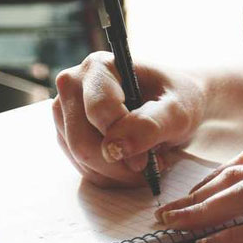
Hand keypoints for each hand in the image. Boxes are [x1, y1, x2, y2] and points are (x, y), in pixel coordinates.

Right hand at [52, 52, 205, 187]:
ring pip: (81, 159)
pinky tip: (131, 164)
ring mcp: (65, 111)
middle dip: (119, 164)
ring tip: (146, 161)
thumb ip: (149, 125)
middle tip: (151, 165)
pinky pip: (82, 168)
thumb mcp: (177, 112)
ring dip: (117, 172)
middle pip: (82, 142)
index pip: (98, 111)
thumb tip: (114, 148)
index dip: (124, 140)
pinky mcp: (67, 134)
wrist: (175, 105)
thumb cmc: (178, 100)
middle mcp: (73, 85)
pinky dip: (110, 176)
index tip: (149, 158)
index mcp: (98, 67)